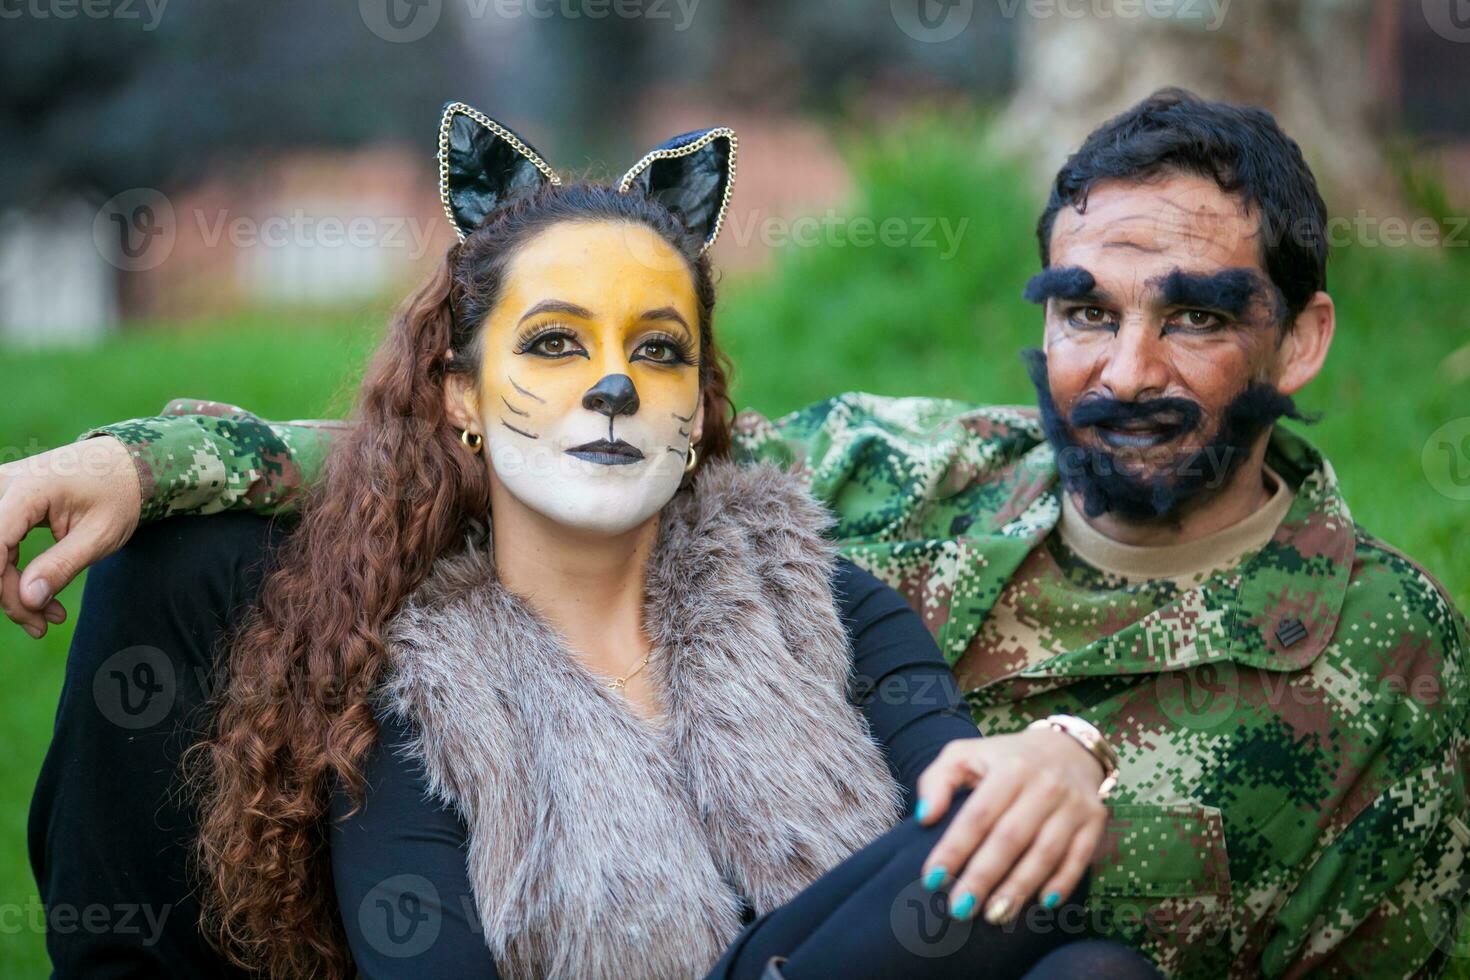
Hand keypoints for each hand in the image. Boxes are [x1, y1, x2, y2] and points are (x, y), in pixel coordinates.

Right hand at [0, 436, 140, 638]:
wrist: (126, 467)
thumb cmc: (118, 496)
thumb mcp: (99, 534)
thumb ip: (62, 565)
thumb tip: (27, 600)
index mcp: (29, 487)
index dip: (3, 582)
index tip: (24, 611)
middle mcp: (4, 484)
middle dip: (9, 594)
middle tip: (42, 625)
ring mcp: (1, 493)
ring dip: (13, 591)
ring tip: (50, 619)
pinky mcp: (4, 506)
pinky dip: (16, 577)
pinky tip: (42, 602)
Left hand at [913, 728, 1107, 924]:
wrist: (1066, 748)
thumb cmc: (1003, 759)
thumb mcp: (964, 755)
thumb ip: (937, 781)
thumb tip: (924, 817)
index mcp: (1010, 768)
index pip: (978, 814)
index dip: (954, 848)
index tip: (932, 879)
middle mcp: (1045, 784)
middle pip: (1011, 838)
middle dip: (983, 876)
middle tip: (959, 908)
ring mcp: (1073, 804)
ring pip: (1045, 853)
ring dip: (1019, 887)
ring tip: (993, 915)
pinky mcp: (1095, 820)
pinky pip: (1078, 858)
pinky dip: (1061, 883)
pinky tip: (1041, 904)